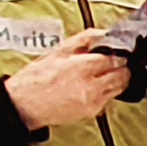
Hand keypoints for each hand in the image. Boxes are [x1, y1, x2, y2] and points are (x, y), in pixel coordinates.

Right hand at [4, 29, 125, 127]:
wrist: (25, 104)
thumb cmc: (36, 78)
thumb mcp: (58, 50)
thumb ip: (84, 40)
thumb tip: (102, 34)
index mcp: (81, 67)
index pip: (114, 58)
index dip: (117, 53)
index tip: (117, 52)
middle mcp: (90, 85)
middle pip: (121, 74)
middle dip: (121, 66)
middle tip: (116, 62)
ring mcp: (93, 100)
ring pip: (119, 87)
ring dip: (118, 79)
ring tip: (107, 74)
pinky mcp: (91, 111)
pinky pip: (109, 99)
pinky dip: (108, 91)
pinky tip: (96, 86)